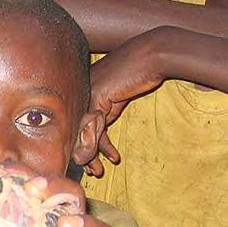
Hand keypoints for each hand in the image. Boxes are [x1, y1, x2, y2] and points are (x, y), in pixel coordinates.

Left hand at [83, 33, 165, 177]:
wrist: (152, 54)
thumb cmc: (139, 71)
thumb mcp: (118, 95)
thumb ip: (105, 111)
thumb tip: (97, 133)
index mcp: (82, 89)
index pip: (76, 124)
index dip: (82, 146)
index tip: (89, 163)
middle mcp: (80, 92)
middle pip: (75, 131)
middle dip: (83, 155)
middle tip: (91, 172)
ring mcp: (87, 94)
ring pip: (83, 133)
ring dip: (92, 156)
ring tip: (98, 171)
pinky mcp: (98, 97)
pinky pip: (96, 128)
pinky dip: (103, 146)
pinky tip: (114, 156)